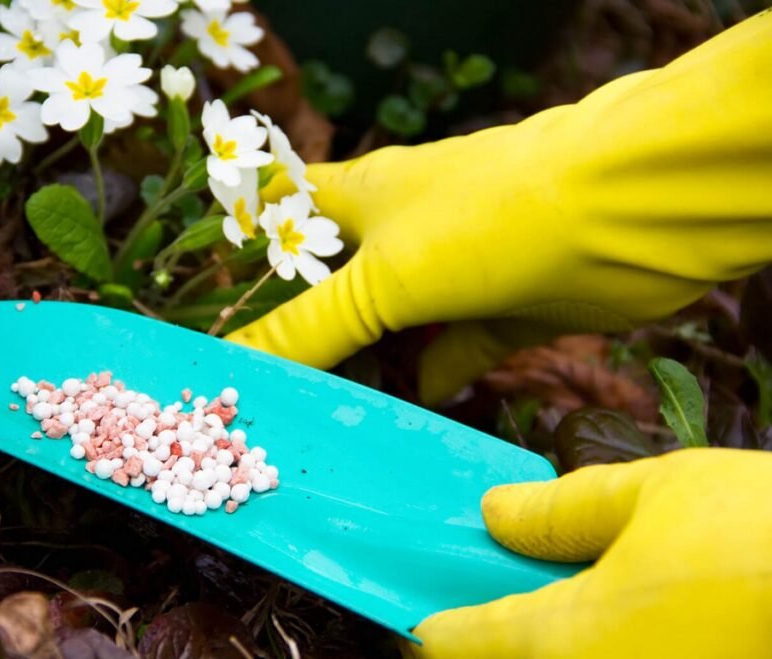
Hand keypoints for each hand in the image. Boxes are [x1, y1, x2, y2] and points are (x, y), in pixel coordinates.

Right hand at [227, 12, 771, 403]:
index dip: (243, 258)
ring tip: (312, 428)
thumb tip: (232, 372)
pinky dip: (426, 390)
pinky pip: (447, 359)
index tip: (207, 313)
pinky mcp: (496, 315)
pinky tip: (396, 430)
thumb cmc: (488, 217)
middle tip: (255, 397)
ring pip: (388, 333)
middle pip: (331, 290)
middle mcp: (397, 233)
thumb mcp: (383, 276)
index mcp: (356, 198)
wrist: (628, 216)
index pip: (280, 219)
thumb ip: (308, 328)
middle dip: (299, 338)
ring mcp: (449, 275)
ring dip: (361, 375)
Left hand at [402, 448, 771, 657]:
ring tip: (578, 582)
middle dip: (491, 637)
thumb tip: (495, 514)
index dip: (429, 623)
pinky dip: (601, 645)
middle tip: (503, 588)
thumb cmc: (762, 534)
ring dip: (553, 636)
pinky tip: (640, 610)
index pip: (458, 642)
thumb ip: (560, 511)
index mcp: (566, 638)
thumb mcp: (652, 495)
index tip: (418, 612)